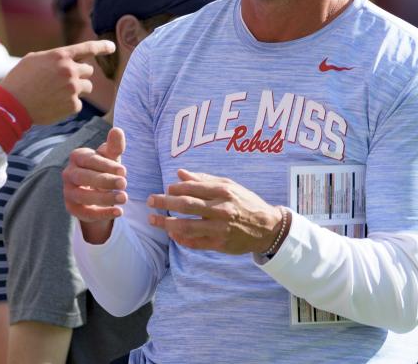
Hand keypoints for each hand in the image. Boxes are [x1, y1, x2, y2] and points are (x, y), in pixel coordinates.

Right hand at [0, 40, 114, 124]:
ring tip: (57, 93)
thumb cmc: (19, 80)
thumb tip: (68, 61)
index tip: (112, 47)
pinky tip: (53, 104)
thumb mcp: (34, 59)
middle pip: (89, 71)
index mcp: (61, 55)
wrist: (12, 104)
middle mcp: (70, 70)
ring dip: (77, 89)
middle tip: (63, 81)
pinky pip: (78, 103)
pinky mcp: (73, 105)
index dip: (102, 46)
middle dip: (79, 75)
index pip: (88, 48)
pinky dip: (69, 104)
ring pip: (87, 87)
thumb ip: (55, 58)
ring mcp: (73, 88)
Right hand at [63, 127, 126, 243]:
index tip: (124, 171)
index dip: (106, 165)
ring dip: (104, 198)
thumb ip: (114, 146)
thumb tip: (117, 130)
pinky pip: (85, 213)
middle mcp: (68, 173)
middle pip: (84, 178)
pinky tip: (119, 212)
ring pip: (83, 196)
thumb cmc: (104, 168)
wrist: (97, 189)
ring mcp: (68, 191)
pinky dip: (102, 214)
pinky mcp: (72, 208)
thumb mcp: (111, 157)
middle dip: (105, 181)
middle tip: (125, 184)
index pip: (89, 160)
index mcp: (77, 157)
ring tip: (124, 198)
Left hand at [147, 169, 283, 254]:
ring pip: (187, 226)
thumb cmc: (245, 202)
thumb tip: (179, 173)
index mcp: (223, 192)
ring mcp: (219, 228)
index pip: (192, 188)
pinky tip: (171, 233)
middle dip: (164, 202)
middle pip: (186, 205)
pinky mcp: (219, 244)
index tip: (166, 189)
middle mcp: (221, 209)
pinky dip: (180, 238)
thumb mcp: (228, 185)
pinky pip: (195, 243)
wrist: (267, 227)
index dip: (175, 189)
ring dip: (166, 223)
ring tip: (153, 220)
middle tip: (150, 200)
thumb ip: (203, 180)